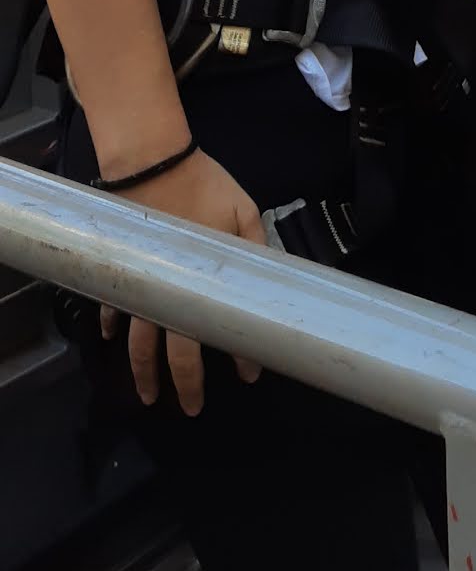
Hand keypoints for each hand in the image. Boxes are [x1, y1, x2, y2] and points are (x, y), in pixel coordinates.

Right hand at [99, 150, 267, 417]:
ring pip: (138, 341)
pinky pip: (114, 306)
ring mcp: (139, 283)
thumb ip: (255, 247)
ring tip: (150, 397)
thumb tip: (269, 281)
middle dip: (185, 383)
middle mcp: (168, 293)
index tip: (250, 375)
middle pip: (173, 351)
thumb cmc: (202, 184)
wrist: (152, 161)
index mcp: (203, 282)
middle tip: (192, 409)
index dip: (239, 355)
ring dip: (143, 371)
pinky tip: (112, 339)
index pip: (220, 331)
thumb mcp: (243, 211)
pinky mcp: (120, 268)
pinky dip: (112, 324)